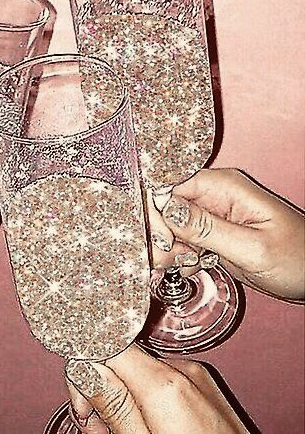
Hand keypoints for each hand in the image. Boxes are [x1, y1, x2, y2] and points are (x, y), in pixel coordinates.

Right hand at [65, 345, 247, 433]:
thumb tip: (83, 363)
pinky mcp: (203, 385)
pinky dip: (144, 398)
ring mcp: (196, 376)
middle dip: (101, 387)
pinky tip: (145, 425)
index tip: (79, 393)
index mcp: (165, 383)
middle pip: (121, 356)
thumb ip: (113, 403)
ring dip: (122, 395)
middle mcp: (183, 368)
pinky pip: (161, 379)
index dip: (83, 361)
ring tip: (124, 432)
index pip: (106, 339)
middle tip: (98, 427)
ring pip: (138, 368)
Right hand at [153, 168, 303, 300]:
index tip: (165, 240)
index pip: (170, 184)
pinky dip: (179, 254)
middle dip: (162, 233)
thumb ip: (207, 228)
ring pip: (168, 224)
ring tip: (189, 263)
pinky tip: (193, 265)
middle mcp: (212, 195)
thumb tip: (166, 210)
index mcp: (224, 186)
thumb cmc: (297, 257)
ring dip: (169, 248)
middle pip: (164, 205)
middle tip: (176, 257)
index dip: (159, 211)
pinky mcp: (209, 233)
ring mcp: (210, 214)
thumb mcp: (252, 247)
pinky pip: (180, 238)